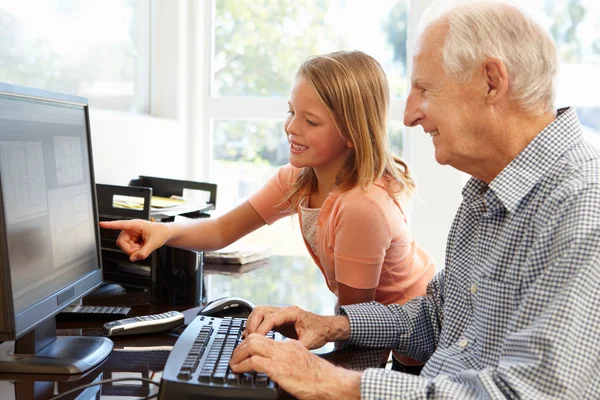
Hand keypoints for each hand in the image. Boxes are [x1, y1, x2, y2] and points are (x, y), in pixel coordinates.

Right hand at [98, 219, 169, 261]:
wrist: (165, 234)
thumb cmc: (160, 233)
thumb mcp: (154, 243)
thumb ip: (143, 252)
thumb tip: (133, 258)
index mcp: (136, 225)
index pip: (121, 224)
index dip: (110, 225)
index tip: (101, 224)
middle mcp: (131, 229)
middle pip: (121, 242)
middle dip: (129, 249)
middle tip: (139, 251)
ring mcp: (131, 235)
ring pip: (124, 247)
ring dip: (133, 250)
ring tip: (143, 247)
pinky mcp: (132, 240)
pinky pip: (129, 249)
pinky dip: (136, 251)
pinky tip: (142, 247)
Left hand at [230, 334, 360, 399]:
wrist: (329, 382)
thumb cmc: (320, 378)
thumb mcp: (303, 364)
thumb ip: (290, 362)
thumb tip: (281, 370)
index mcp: (290, 345)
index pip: (266, 338)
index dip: (252, 343)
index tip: (245, 351)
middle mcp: (284, 346)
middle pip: (256, 337)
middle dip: (241, 345)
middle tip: (235, 355)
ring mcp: (280, 356)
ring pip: (251, 345)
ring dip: (238, 354)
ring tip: (234, 363)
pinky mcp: (277, 368)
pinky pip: (253, 362)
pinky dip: (242, 365)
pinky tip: (238, 370)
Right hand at [243, 306, 349, 349]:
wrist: (327, 328)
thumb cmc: (321, 332)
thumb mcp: (310, 341)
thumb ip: (296, 347)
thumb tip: (283, 355)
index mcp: (292, 312)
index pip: (270, 318)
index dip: (260, 330)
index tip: (254, 341)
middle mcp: (284, 310)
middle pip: (260, 311)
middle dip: (251, 324)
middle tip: (248, 339)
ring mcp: (281, 314)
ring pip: (259, 314)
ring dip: (252, 325)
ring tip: (248, 339)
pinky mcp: (279, 320)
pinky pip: (263, 320)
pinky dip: (256, 328)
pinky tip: (254, 339)